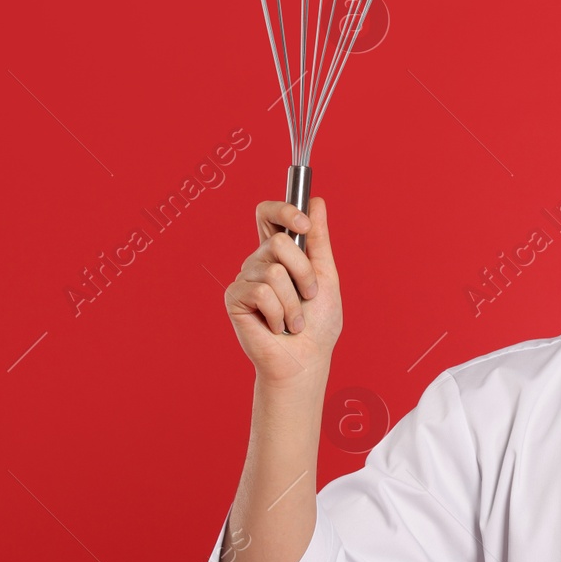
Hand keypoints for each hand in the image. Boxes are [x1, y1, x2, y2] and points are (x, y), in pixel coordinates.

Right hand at [224, 197, 341, 384]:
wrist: (306, 360)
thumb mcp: (325, 276)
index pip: (269, 214)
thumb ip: (319, 240)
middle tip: (308, 296)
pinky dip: (278, 313)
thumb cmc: (318, 323)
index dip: (283, 210)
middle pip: (278, 241)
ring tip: (293, 320)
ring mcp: (244, 278)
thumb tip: (317, 201)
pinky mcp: (234, 298)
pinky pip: (261, 292)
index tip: (304, 223)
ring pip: (274, 271)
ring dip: (294, 302)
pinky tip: (276, 327)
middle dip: (304, 272)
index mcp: (280, 252)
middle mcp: (259, 261)